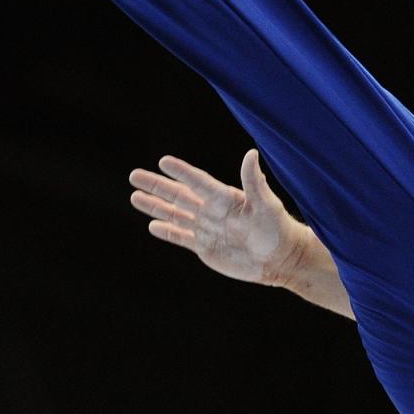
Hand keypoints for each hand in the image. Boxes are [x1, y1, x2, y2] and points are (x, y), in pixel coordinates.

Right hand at [128, 150, 309, 287]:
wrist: (280, 259)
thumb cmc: (277, 228)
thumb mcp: (266, 204)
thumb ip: (254, 181)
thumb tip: (251, 153)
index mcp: (224, 198)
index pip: (198, 182)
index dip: (181, 172)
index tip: (163, 162)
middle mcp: (211, 211)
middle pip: (178, 195)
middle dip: (156, 186)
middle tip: (134, 175)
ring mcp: (206, 229)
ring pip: (175, 215)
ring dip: (155, 206)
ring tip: (135, 196)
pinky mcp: (205, 247)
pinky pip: (181, 237)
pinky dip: (167, 232)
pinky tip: (152, 225)